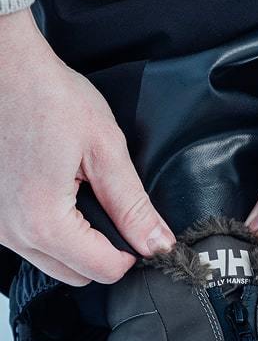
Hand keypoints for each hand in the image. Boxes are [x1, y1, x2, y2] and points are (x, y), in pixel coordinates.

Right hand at [0, 9, 174, 286]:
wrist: (2, 66)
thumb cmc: (46, 95)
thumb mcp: (105, 149)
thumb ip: (134, 205)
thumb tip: (159, 244)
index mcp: (43, 221)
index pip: (104, 270)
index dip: (133, 253)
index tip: (139, 226)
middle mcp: (12, 232)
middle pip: (77, 274)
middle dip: (104, 252)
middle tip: (115, 210)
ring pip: (53, 262)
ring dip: (77, 244)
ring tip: (85, 196)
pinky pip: (30, 243)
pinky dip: (52, 231)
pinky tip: (61, 195)